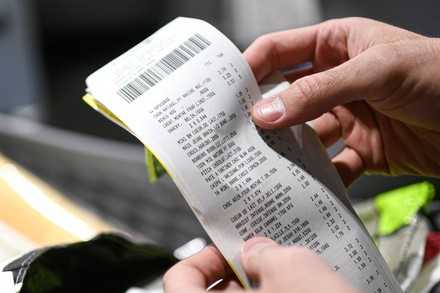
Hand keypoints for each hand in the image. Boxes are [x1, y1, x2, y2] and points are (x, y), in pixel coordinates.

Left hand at [163, 237, 357, 292]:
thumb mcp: (294, 269)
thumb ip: (265, 253)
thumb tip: (256, 251)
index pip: (179, 280)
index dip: (203, 258)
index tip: (229, 250)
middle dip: (239, 272)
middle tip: (264, 258)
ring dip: (263, 288)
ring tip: (289, 275)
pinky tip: (301, 292)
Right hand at [245, 17, 439, 185]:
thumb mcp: (375, 71)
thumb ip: (317, 92)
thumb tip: (267, 112)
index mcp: (336, 46)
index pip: (279, 51)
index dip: (251, 67)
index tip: (226, 91)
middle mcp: (336, 81)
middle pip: (286, 97)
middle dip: (263, 114)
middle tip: (236, 133)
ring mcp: (347, 116)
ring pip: (304, 134)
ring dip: (288, 150)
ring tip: (265, 163)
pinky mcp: (361, 149)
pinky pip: (330, 164)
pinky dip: (319, 176)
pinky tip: (307, 184)